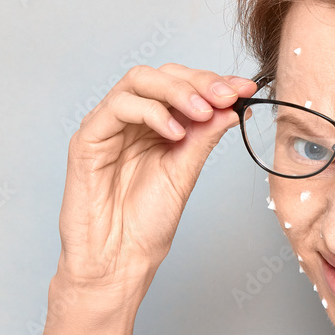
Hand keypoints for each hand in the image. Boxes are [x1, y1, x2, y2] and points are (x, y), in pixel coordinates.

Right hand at [56, 63, 255, 293]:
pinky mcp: (88, 139)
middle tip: (227, 95)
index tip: (246, 88)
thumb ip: (204, 136)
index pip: (184, 86)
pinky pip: (117, 107)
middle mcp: (132, 120)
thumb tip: (233, 106)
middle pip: (162, 74)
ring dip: (177, 91)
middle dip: (200, 81)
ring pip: (138, 80)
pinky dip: (151, 112)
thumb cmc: (147, 223)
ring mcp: (108, 126)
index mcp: (157, 125)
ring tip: (203, 112)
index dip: (215, 82)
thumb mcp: (186, 172)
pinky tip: (174, 132)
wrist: (119, 260)